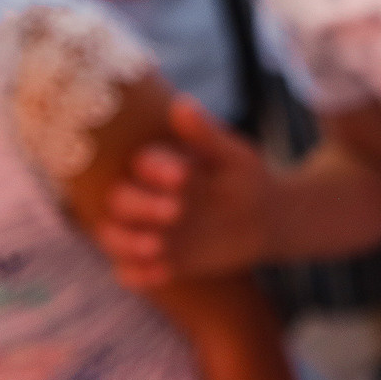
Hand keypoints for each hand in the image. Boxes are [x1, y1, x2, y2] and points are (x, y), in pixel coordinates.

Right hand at [94, 95, 277, 287]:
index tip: (184, 175)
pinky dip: (137, 275)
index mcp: (163, 166)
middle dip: (141, 207)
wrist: (266, 220)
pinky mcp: (158, 259)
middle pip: (119, 201)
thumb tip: (181, 105)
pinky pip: (131, 271)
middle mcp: (148, 196)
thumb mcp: (233, 157)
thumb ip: (206, 136)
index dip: (157, 169)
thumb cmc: (248, 180)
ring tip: (157, 247)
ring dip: (127, 243)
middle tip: (175, 211)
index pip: (143, 163)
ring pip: (114, 236)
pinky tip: (161, 274)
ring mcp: (149, 230)